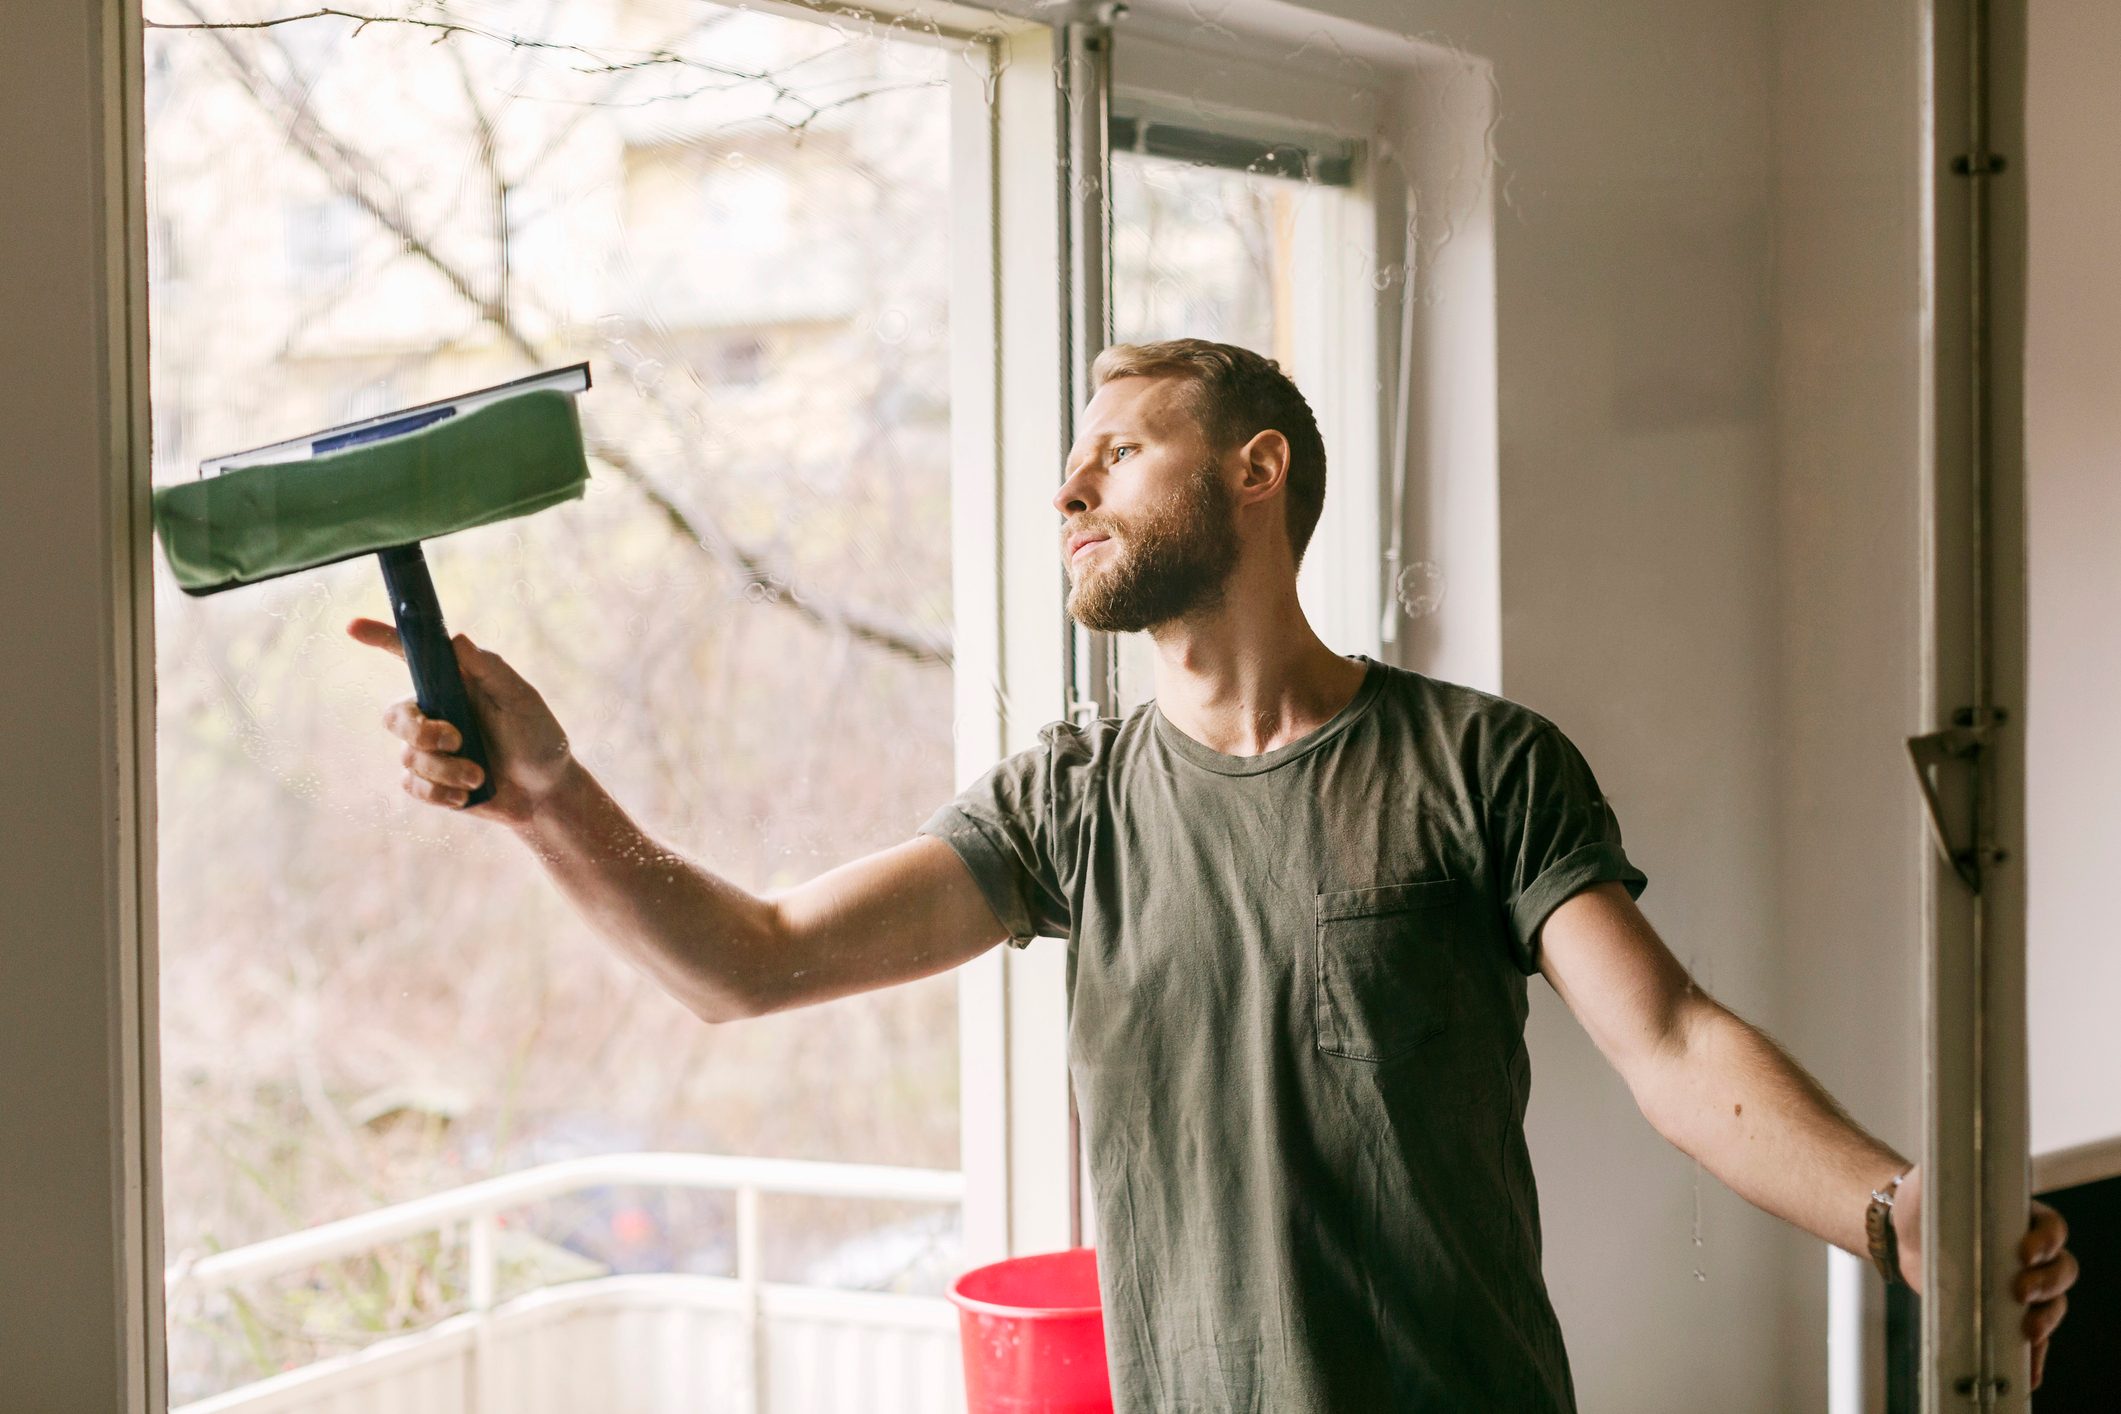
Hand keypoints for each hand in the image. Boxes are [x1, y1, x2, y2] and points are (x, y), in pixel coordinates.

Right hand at [347, 618, 574, 826]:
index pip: (411, 657)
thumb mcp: (521, 700)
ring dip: (446, 768)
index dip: (381, 638)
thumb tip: (457, 638)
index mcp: (454, 683)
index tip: (353, 626)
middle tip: (455, 739)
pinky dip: (439, 791)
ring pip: (408, 755)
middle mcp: (436, 712)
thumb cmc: (539, 738)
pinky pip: (412, 785)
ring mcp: (430, 748)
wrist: (546, 794)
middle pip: (395, 715)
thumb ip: (490, 670)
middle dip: (420, 731)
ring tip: (479, 776)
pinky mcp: (430, 780)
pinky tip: (465, 795)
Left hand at [1888, 1166, 2077, 1390]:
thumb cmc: (1922, 1198)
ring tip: (2028, 1329)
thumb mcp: (1935, 1176)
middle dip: (2048, 1283)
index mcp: (2022, 1217)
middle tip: (2019, 1289)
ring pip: (2053, 1304)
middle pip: (2061, 1270)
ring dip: (2048, 1318)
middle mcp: (2029, 1251)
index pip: (2052, 1229)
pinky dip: (2035, 1356)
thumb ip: (1951, 1166)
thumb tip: (1954, 1142)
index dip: (2046, 1240)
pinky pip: (2030, 1338)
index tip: (2024, 1250)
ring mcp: (2018, 1282)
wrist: (1898, 1229)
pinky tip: (2031, 1375)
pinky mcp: (2002, 1310)